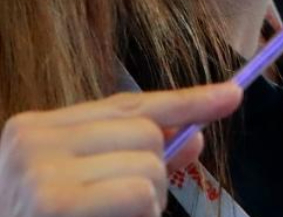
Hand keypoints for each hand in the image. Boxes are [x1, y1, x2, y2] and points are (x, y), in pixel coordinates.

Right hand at [0, 82, 242, 216]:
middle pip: (146, 132)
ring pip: (149, 164)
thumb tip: (195, 135)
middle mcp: (32, 141)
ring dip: (146, 201)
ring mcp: (40, 171)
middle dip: (153, 171)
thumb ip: (134, 156)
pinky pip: (138, 193)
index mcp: (35, 128)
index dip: (186, 101)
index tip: (232, 95)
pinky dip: (139, 214)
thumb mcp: (86, 182)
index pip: (127, 104)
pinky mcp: (55, 201)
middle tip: (119, 206)